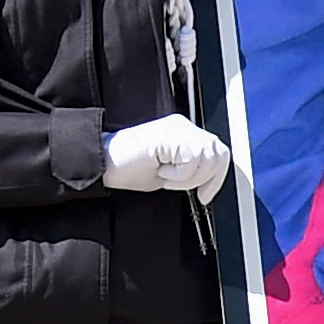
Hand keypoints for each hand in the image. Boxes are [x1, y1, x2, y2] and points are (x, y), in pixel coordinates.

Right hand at [101, 115, 228, 194]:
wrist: (104, 163)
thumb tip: (211, 180)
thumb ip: (192, 168)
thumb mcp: (170, 172)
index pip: (219, 152)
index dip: (218, 177)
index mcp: (185, 133)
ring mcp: (177, 129)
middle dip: (202, 178)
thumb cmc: (129, 169)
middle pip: (218, 154)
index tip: (205, 196)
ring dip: (186, 177)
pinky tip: (160, 170)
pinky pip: (190, 161)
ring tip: (165, 175)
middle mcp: (184, 127)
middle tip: (175, 182)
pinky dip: (177, 175)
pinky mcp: (169, 136)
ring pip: (207, 158)